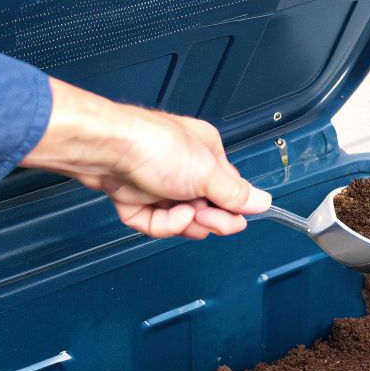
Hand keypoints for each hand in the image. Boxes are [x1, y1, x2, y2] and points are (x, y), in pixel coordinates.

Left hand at [21, 78, 271, 238]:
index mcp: (207, 154)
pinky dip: (158, 223)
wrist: (106, 149)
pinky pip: (154, 223)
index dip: (232, 210)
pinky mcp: (135, 199)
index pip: (229, 191)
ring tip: (180, 213)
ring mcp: (158, 185)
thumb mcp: (207, 174)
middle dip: (208, 219)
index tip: (233, 222)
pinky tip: (158, 213)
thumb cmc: (154, 147)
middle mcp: (183, 168)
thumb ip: (235, 194)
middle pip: (206, 209)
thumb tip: (263, 202)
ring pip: (179, 220)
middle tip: (206, 220)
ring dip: (181, 223)